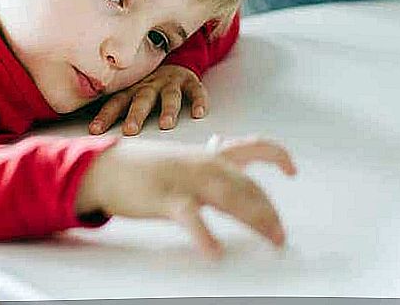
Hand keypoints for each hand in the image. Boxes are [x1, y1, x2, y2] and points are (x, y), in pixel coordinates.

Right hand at [76, 136, 296, 258]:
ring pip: (231, 197)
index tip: (292, 170)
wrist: (106, 167)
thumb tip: (236, 177)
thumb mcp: (183, 161)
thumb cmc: (147, 168)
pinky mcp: (165, 199)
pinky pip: (190, 218)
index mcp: (208, 154)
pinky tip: (215, 252)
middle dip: (270, 211)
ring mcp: (185, 180)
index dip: (277, 156)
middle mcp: (203, 163)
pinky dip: (204, 235)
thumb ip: (210, 166)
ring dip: (256, 219)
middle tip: (280, 236)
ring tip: (272, 239)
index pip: (252, 147)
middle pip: (248, 185)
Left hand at [88, 65, 206, 136]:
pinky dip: (199, 101)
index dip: (105, 116)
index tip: (95, 130)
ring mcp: (170, 83)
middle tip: (130, 130)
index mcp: (132, 90)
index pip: (116, 102)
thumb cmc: (147, 86)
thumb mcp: (130, 93)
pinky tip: (199, 113)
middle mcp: (150, 85)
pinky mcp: (189, 81)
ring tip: (165, 125)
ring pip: (169, 96)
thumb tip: (91, 133)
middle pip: (141, 100)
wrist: (172, 62)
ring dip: (167, 109)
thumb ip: (116, 108)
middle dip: (135, 115)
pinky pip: (195, 91)